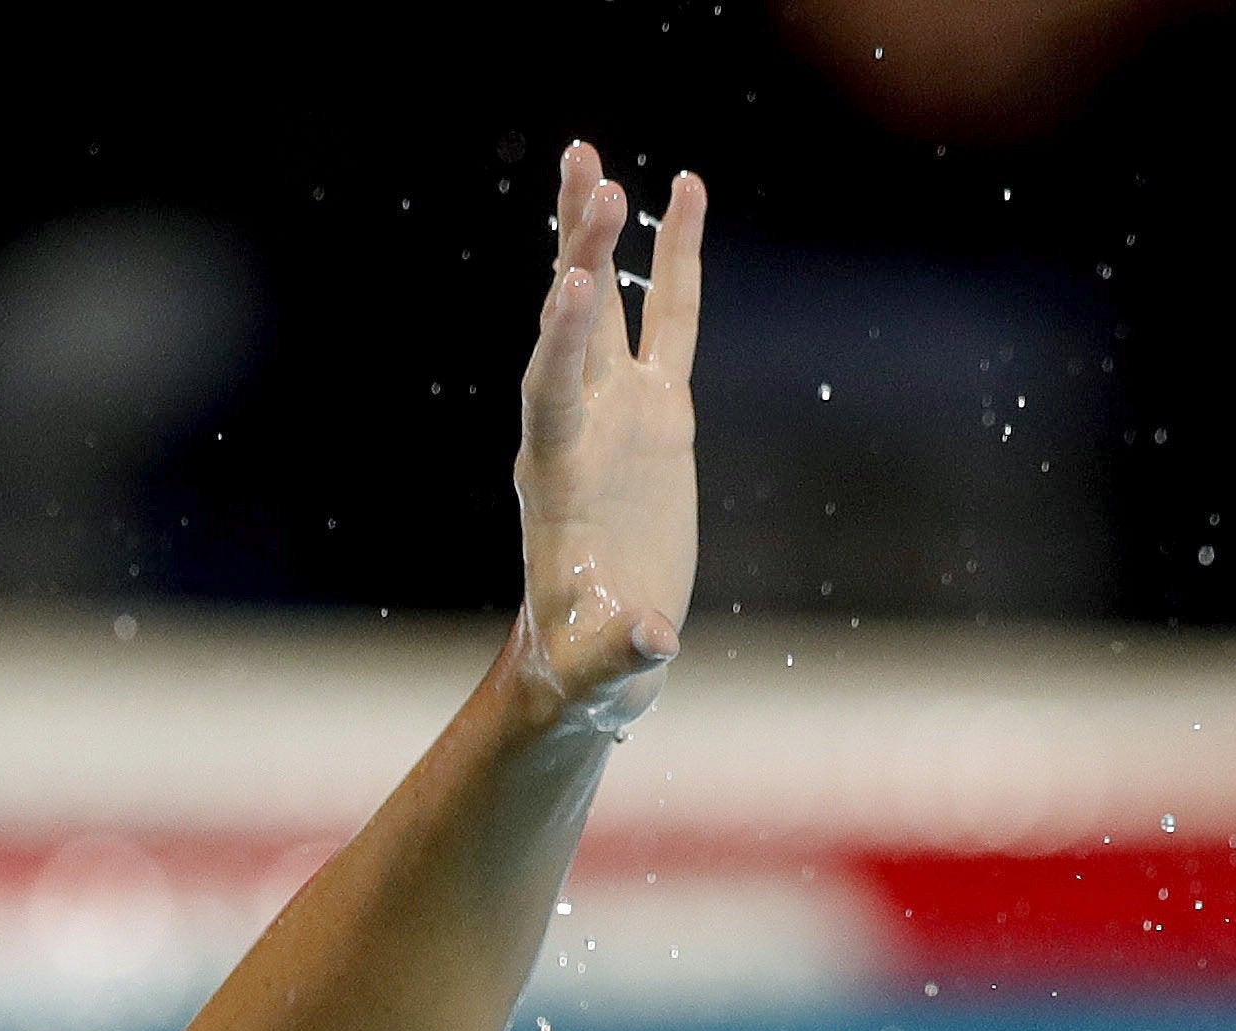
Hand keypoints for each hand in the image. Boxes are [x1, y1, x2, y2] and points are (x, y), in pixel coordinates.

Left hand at [511, 142, 704, 737]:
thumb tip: (651, 640)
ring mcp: (618, 410)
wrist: (600, 652)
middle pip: (571, 326)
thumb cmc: (590, 662)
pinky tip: (684, 193)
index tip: (574, 281)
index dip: (561, 339)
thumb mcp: (603, 664)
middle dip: (579, 257)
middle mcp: (577, 425)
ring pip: (609, 305)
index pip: (551, 390)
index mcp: (553, 474)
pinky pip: (673, 322)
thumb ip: (620, 651)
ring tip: (597, 162)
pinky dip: (678, 260)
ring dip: (601, 235)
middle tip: (593, 179)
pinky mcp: (660, 413)